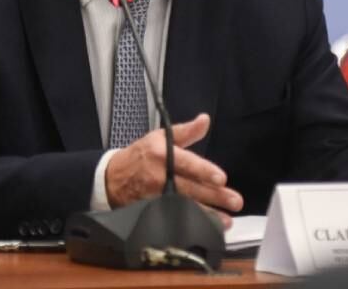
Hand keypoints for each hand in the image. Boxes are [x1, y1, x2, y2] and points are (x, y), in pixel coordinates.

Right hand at [105, 113, 242, 226]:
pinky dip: (191, 224)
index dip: (204, 171)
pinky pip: (174, 219)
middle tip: (235, 201)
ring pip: (185, 207)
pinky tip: (206, 228)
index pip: (187, 164)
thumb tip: (205, 120)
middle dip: (215, 196)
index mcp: (162, 155)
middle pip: (191, 188)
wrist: (112, 177)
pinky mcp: (152, 212)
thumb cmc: (140, 155)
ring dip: (207, 215)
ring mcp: (155, 197)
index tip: (221, 178)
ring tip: (226, 221)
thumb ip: (186, 131)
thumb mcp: (160, 137)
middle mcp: (159, 176)